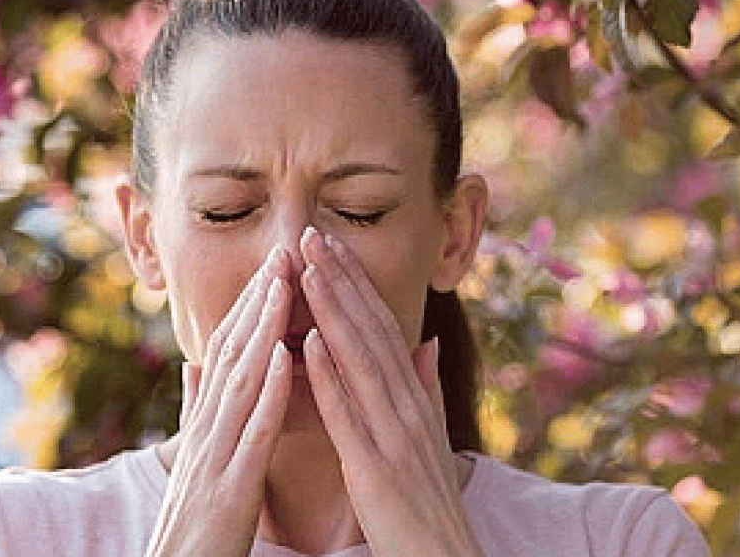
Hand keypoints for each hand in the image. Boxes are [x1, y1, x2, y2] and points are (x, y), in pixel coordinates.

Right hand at [146, 246, 293, 556]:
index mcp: (204, 424)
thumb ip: (195, 410)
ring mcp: (214, 457)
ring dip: (262, 328)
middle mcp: (205, 431)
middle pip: (231, 352)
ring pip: (239, 381)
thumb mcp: (194, 461)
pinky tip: (287, 356)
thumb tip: (193, 365)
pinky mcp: (229, 489)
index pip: (227, 351)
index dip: (249, 305)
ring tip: (284, 283)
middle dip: (257, 299)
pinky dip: (268, 391)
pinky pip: (251, 432)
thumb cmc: (194, 525)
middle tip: (283, 249)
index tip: (274, 263)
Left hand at [299, 228, 486, 556]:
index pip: (382, 328)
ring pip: (360, 361)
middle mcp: (408, 408)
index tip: (330, 244)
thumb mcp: (432, 438)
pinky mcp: (376, 469)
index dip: (356, 284)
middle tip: (312, 234)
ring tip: (307, 268)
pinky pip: (349, 416)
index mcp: (414, 400)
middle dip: (341, 280)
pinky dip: (330, 377)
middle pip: (371, 332)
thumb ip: (425, 388)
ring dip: (333, 311)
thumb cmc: (429, 505)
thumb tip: (424, 341)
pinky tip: (308, 343)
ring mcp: (394, 436)